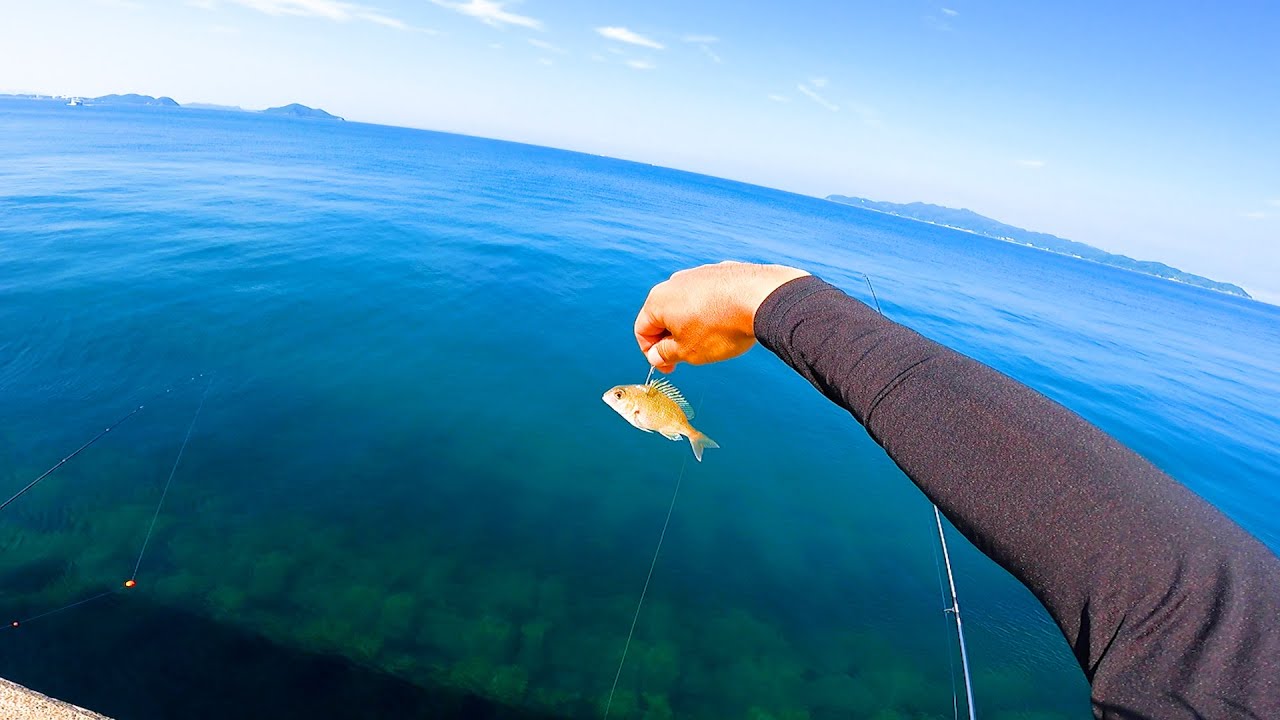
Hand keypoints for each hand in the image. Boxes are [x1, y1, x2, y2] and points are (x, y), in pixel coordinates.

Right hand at [634, 261, 809, 372]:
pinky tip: (728, 322)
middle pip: (664, 315)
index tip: (667, 366)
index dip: (651, 353)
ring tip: (713, 340)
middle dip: (673, 338)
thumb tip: (656, 355)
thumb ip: (665, 354)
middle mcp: (674, 282)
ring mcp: (698, 274)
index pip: (642, 330)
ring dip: (693, 324)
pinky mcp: (721, 271)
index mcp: (658, 300)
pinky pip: (709, 295)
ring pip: (687, 304)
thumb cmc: (721, 327)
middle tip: (689, 356)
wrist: (761, 298)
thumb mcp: (688, 351)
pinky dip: (712, 310)